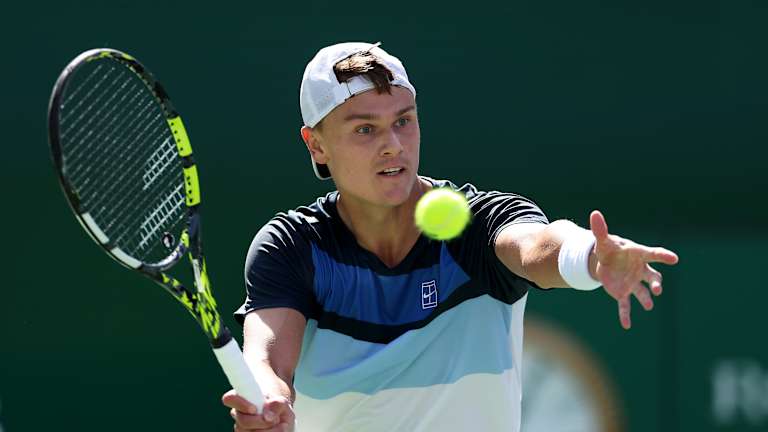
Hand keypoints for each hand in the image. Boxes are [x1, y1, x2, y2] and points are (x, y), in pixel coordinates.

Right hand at [222, 389, 294, 431]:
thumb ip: (277, 404)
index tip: (254, 409)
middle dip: (261, 422)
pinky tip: (276, 431)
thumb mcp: (282, 402)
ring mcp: (240, 428)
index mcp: (242, 398)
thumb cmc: (277, 407)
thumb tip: (267, 415)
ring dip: (268, 431)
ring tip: (279, 424)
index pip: (230, 398)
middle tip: (275, 419)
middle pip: (242, 422)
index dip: (240, 403)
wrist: (279, 418)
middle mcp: (238, 414)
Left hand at [590, 210, 678, 329]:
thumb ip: (600, 229)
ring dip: (646, 299)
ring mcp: (633, 283)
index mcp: (638, 255)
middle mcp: (640, 270)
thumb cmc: (609, 249)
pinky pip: (626, 305)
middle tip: (658, 289)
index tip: (674, 258)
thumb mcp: (603, 240)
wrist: (604, 262)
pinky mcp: (623, 292)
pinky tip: (626, 325)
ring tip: (649, 306)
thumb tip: (594, 213)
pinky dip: (625, 314)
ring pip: (642, 292)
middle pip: (653, 276)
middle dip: (656, 282)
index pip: (653, 254)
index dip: (663, 256)